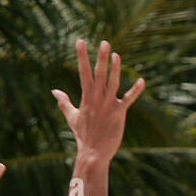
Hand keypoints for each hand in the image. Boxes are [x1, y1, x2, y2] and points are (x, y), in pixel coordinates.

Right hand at [52, 39, 144, 167]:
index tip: (80, 41)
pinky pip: (129, 99)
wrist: (93, 154)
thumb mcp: (71, 117)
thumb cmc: (83, 136)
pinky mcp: (119, 114)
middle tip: (105, 42)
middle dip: (101, 58)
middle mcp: (97, 99)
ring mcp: (108, 105)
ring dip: (116, 69)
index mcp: (87, 97)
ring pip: (113, 83)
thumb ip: (64, 102)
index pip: (84, 73)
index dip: (82, 56)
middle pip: (100, 74)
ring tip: (117, 55)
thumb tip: (54, 91)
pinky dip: (136, 91)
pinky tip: (141, 80)